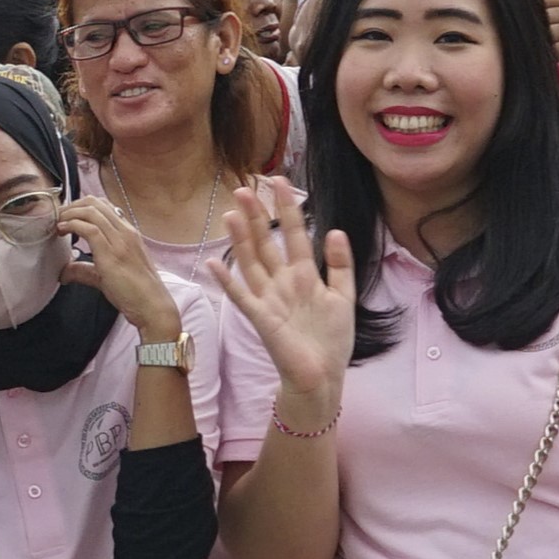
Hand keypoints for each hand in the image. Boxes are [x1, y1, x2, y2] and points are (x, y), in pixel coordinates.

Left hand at [60, 192, 184, 339]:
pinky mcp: (112, 253)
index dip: (82, 206)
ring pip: (91, 211)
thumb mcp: (107, 275)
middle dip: (72, 205)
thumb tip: (65, 273)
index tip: (67, 215)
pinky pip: (89, 228)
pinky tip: (63, 230)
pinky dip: (72, 225)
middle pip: (95, 202)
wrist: (152, 306)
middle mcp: (126, 232)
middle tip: (59, 217)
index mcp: (128, 233)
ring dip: (69, 213)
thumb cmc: (135, 292)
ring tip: (58, 223)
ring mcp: (120, 240)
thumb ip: (85, 270)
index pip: (104, 206)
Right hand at [203, 173, 354, 414]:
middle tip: (243, 188)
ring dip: (240, 239)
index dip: (285, 209)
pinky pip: (241, 296)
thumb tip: (334, 230)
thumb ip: (340, 265)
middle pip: (265, 243)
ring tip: (230, 213)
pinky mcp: (261, 318)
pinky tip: (214, 263)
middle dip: (255, 216)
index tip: (278, 181)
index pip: (293, 235)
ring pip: (251, 262)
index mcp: (304, 276)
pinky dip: (227, 281)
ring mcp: (269, 299)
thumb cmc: (332, 340)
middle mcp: (282, 283)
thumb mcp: (344, 297)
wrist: (322, 377)